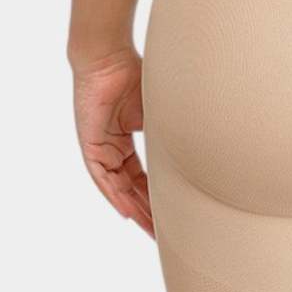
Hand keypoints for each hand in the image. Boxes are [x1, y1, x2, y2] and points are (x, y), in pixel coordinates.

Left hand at [72, 47, 153, 236]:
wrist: (107, 57)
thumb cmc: (133, 73)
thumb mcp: (156, 108)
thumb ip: (168, 128)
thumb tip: (200, 140)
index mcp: (126, 138)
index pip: (143, 176)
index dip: (156, 196)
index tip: (171, 215)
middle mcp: (111, 147)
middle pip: (131, 187)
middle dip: (148, 211)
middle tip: (163, 234)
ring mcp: (100, 148)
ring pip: (118, 187)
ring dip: (134, 208)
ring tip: (151, 230)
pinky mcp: (91, 146)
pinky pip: (103, 178)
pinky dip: (115, 196)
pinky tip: (127, 212)